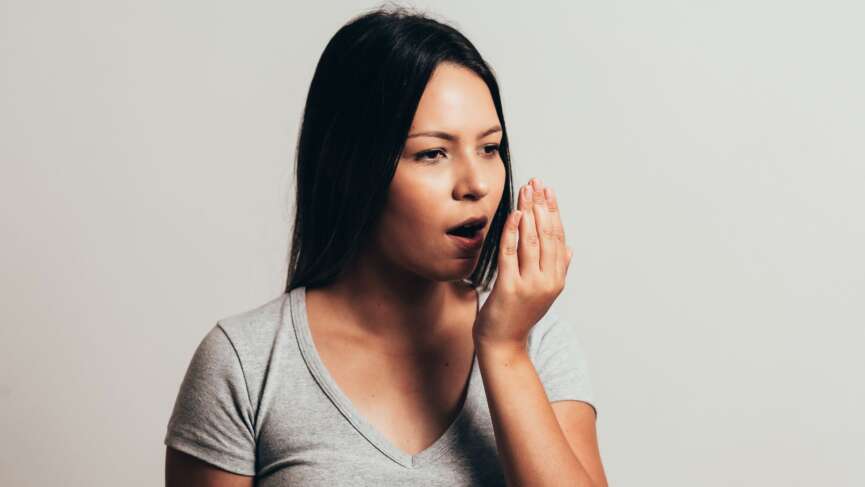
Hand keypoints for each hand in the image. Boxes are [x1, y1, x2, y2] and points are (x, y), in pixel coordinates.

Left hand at [472, 178, 572, 350]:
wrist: (503, 343)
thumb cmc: (519, 315)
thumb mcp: (544, 293)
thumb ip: (559, 269)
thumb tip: (570, 249)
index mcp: (557, 279)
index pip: (558, 238)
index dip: (553, 212)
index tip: (548, 191)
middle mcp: (547, 281)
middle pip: (546, 235)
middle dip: (541, 206)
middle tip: (536, 184)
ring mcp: (529, 285)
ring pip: (531, 241)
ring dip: (528, 212)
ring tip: (525, 192)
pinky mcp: (509, 287)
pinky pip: (511, 254)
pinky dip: (512, 232)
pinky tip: (513, 215)